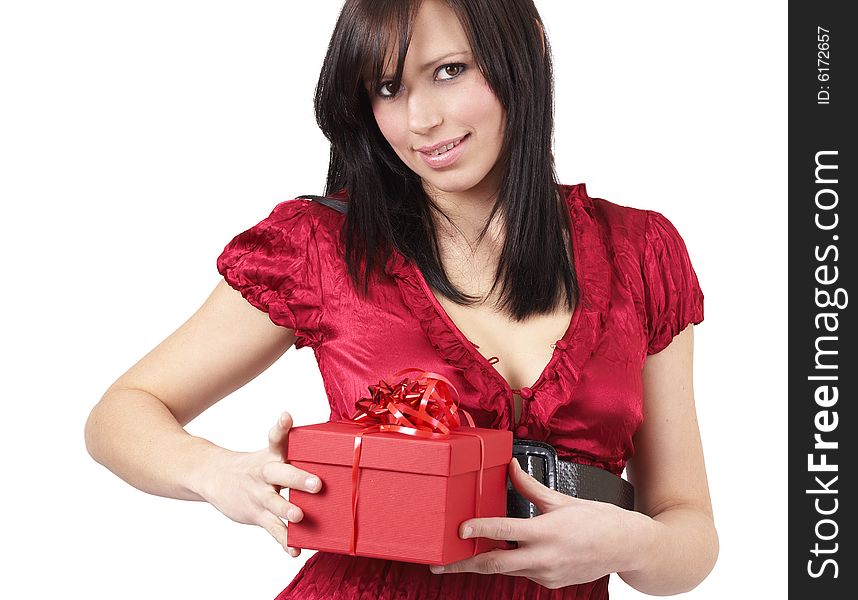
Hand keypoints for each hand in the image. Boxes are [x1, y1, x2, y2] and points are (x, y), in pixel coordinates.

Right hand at [196, 411, 321, 557]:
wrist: (214, 476)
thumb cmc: (254, 466)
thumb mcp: (269, 454)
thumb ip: (294, 452)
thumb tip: (333, 446)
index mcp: (271, 455)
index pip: (275, 438)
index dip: (281, 427)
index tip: (286, 417)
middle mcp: (265, 473)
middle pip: (280, 473)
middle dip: (298, 478)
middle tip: (317, 483)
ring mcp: (259, 495)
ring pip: (274, 503)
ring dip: (287, 510)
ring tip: (299, 516)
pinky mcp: (256, 514)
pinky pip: (272, 529)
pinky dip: (284, 541)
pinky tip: (295, 550)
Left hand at [429, 458, 652, 588]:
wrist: (628, 547)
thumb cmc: (599, 520)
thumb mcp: (562, 499)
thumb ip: (531, 486)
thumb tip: (511, 467)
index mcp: (547, 532)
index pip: (504, 532)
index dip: (478, 530)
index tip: (458, 530)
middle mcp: (545, 557)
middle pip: (494, 564)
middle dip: (463, 565)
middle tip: (439, 564)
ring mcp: (547, 574)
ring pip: (507, 570)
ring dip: (484, 564)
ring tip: (459, 559)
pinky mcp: (551, 583)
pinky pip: (523, 573)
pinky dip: (511, 564)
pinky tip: (501, 555)